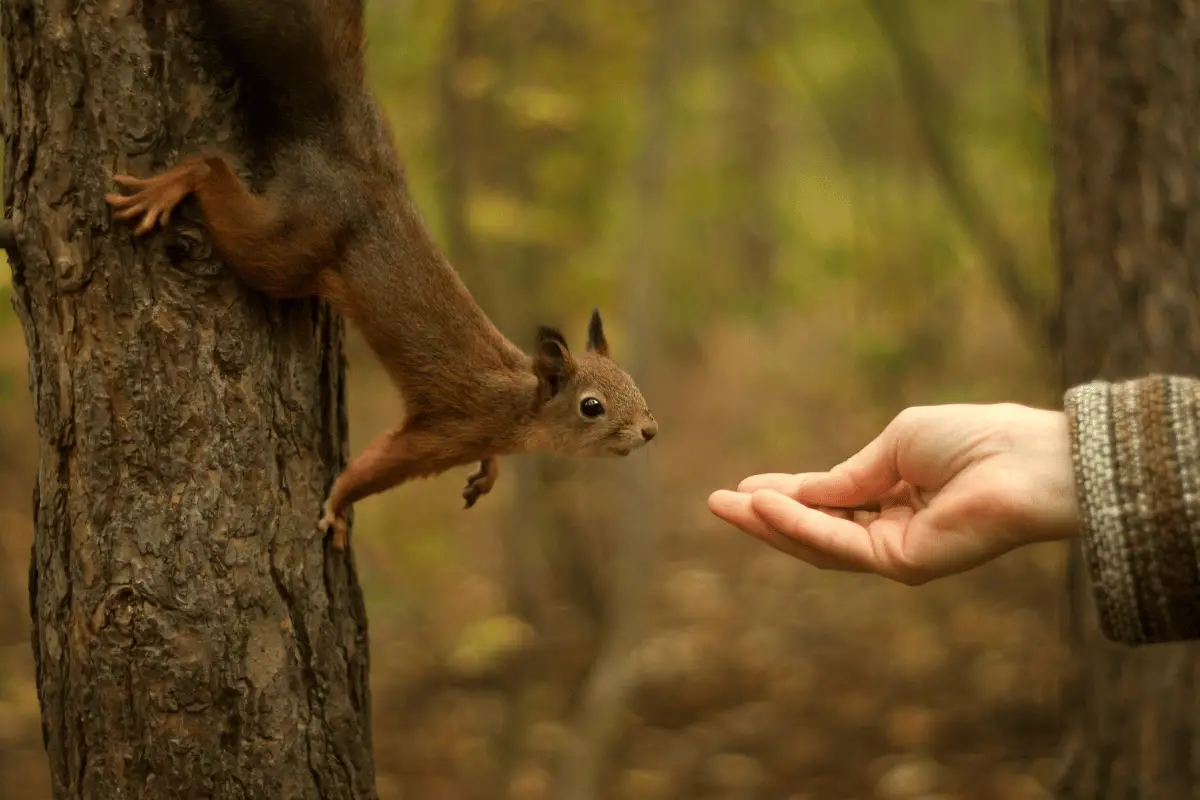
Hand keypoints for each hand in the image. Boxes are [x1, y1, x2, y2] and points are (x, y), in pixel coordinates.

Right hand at [707, 403, 1079, 584]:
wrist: (1028, 460)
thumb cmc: (974, 438)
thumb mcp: (894, 445)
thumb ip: (848, 475)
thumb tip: (800, 489)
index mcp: (896, 497)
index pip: (828, 502)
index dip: (785, 494)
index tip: (743, 486)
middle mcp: (892, 529)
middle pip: (815, 529)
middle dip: (764, 516)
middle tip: (716, 502)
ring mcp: (896, 551)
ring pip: (818, 542)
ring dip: (769, 524)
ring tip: (727, 504)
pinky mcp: (902, 564)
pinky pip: (838, 542)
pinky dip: (799, 524)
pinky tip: (764, 506)